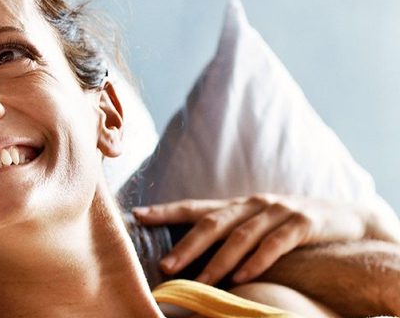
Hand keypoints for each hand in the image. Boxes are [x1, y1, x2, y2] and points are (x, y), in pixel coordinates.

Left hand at [133, 194, 371, 284]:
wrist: (348, 218)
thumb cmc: (292, 226)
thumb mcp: (257, 225)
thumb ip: (229, 234)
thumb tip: (190, 257)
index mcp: (237, 204)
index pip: (194, 206)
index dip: (165, 210)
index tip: (137, 216)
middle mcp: (253, 204)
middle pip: (212, 223)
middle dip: (186, 245)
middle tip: (166, 266)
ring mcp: (279, 211)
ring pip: (241, 236)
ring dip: (219, 261)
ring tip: (202, 282)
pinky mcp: (304, 223)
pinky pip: (276, 244)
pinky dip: (258, 261)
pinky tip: (244, 278)